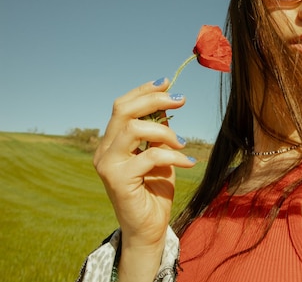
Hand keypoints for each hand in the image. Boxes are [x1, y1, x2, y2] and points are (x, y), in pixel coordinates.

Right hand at [94, 78, 195, 251]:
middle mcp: (104, 150)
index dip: (144, 91)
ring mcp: (108, 165)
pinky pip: (149, 156)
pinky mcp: (118, 180)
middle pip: (123, 110)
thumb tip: (168, 103)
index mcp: (112, 141)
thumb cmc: (155, 190)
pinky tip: (189, 162)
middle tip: (180, 100)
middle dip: (154, 100)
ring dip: (165, 131)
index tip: (168, 82)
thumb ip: (159, 132)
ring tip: (183, 143)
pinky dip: (173, 156)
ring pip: (134, 129)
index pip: (122, 106)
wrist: (149, 228)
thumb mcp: (160, 154)